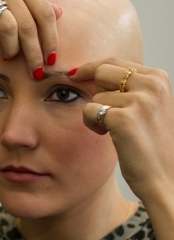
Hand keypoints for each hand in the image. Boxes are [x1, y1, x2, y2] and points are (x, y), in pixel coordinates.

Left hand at [71, 58, 173, 201]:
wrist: (165, 177)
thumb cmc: (152, 144)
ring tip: (114, 130)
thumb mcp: (147, 106)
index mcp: (158, 78)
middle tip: (102, 110)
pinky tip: (108, 135)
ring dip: (96, 113)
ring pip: (95, 95)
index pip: (114, 62)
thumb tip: (92, 71)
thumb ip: (129, 87)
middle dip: (94, 89)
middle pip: (102, 70)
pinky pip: (89, 111)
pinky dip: (91, 124)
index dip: (91, 67)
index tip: (75, 73)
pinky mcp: (122, 118)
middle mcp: (151, 84)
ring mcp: (138, 100)